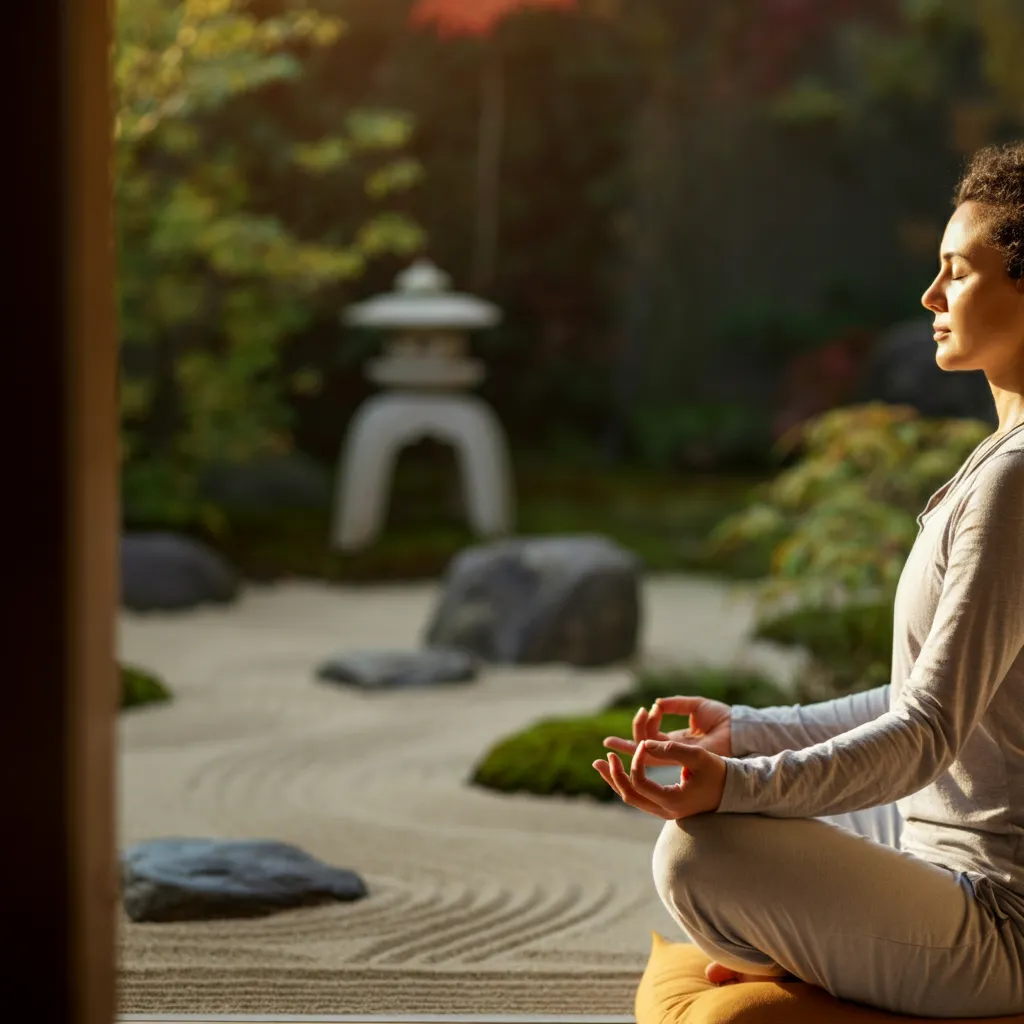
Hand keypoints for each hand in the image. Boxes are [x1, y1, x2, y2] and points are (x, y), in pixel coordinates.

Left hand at [592, 737, 726, 819]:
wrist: (733, 790)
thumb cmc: (719, 772)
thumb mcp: (699, 756)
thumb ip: (672, 749)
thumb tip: (644, 743)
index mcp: (673, 800)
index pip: (641, 782)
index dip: (636, 761)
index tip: (643, 743)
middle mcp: (665, 810)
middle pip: (629, 795)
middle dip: (614, 775)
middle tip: (605, 755)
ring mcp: (663, 810)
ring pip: (631, 797)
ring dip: (614, 779)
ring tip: (599, 763)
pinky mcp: (663, 805)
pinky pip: (638, 795)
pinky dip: (625, 782)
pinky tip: (616, 769)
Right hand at [602, 695, 732, 765]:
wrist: (737, 727)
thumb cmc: (722, 717)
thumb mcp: (695, 706)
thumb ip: (675, 704)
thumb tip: (655, 704)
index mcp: (677, 739)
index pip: (651, 737)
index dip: (640, 727)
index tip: (643, 710)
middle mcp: (674, 749)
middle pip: (643, 749)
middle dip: (623, 748)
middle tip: (607, 742)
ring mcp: (677, 754)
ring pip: (645, 754)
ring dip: (629, 745)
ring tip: (621, 733)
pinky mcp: (682, 756)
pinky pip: (655, 755)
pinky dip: (642, 746)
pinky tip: (634, 739)